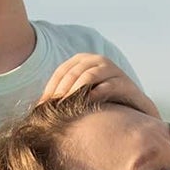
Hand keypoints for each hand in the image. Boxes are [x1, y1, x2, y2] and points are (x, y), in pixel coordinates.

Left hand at [39, 55, 159, 118]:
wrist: (134, 109)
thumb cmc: (102, 102)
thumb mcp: (80, 95)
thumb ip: (63, 95)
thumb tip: (36, 108)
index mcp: (83, 60)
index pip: (61, 71)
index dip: (50, 88)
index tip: (42, 106)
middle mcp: (98, 61)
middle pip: (73, 72)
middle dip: (61, 91)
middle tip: (52, 108)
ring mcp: (113, 70)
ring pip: (89, 76)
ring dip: (76, 91)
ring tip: (66, 107)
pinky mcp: (126, 82)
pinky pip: (108, 85)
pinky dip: (96, 95)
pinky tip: (87, 106)